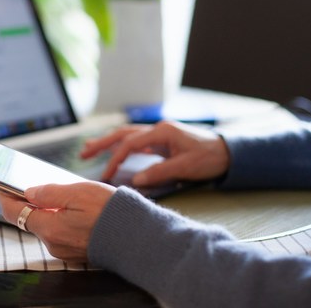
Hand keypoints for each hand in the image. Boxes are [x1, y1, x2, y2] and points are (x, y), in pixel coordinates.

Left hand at [0, 182, 115, 261]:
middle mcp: (53, 243)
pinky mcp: (75, 252)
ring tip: (60, 194)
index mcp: (50, 228)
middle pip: (30, 219)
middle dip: (29, 202)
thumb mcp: (78, 193)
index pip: (14, 213)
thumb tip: (29, 192)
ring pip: (46, 226)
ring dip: (48, 211)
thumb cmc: (111, 213)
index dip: (5, 198)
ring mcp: (64, 250)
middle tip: (33, 184)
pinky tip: (73, 209)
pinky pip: (60, 233)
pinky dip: (60, 220)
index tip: (1, 186)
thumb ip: (50, 193)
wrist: (137, 237)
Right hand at [80, 121, 229, 186]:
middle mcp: (157, 129)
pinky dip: (121, 147)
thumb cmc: (209, 157)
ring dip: (108, 143)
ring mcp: (159, 134)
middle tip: (83, 153)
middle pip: (123, 134)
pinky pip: (136, 142)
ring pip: (127, 136)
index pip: (130, 144)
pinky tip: (113, 153)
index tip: (105, 175)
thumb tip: (135, 180)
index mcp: (162, 131)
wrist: (228, 152)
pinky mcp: (162, 141)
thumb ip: (159, 172)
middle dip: (101, 143)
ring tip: (89, 150)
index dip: (115, 159)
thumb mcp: (186, 167)